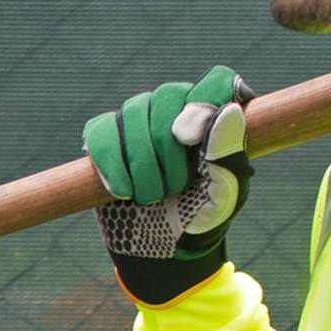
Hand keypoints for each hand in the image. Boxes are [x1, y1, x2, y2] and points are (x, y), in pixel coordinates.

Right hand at [83, 67, 253, 303]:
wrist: (161, 249)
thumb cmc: (201, 217)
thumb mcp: (225, 195)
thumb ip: (228, 154)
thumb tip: (228, 111)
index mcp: (213, 116)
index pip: (216, 81)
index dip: (203, 102)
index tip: (191, 140)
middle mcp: (175, 107)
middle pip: (168, 96)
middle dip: (168, 148)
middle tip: (175, 187)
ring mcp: (137, 117)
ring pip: (132, 114)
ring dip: (142, 165)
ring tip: (151, 197)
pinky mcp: (105, 136)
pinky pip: (101, 134)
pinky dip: (111, 167)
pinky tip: (123, 192)